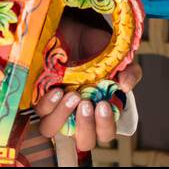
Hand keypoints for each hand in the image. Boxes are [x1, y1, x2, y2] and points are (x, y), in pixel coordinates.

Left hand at [34, 18, 141, 152]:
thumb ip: (129, 72)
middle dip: (85, 126)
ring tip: (71, 95)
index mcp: (99, 112)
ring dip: (62, 116)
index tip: (104, 105)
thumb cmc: (98, 48)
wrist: (76, 28)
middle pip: (82, 140)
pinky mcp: (40, 97)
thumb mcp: (117, 58)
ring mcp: (57, 108)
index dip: (104, 126)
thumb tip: (126, 86)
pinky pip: (39, 111)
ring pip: (53, 130)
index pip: (104, 133)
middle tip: (86, 103)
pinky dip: (47, 105)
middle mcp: (76, 116)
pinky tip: (55, 90)